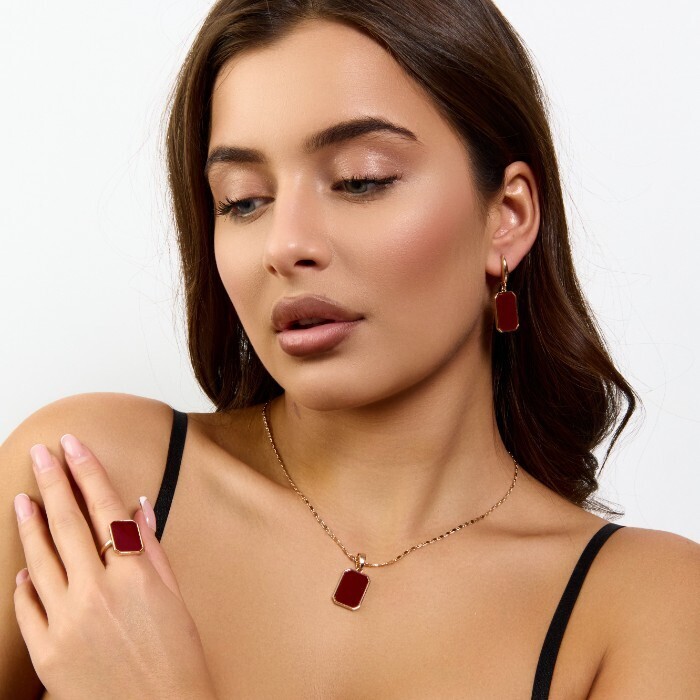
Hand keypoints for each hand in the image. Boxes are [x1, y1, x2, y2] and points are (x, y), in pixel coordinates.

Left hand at [12, 434, 217, 699]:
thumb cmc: (177, 657)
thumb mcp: (173, 596)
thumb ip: (151, 548)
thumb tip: (138, 508)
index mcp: (135, 575)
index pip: (105, 508)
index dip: (88, 472)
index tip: (74, 445)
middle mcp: (98, 591)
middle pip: (68, 523)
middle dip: (53, 481)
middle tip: (42, 453)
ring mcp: (68, 621)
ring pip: (41, 558)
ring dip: (30, 524)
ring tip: (23, 497)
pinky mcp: (47, 652)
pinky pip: (28, 607)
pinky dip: (26, 582)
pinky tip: (25, 564)